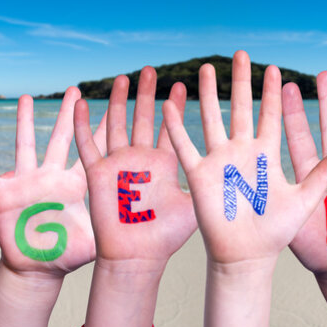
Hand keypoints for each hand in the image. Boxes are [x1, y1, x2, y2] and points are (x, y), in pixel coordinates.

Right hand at [0, 89, 104, 276]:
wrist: (36, 269)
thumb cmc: (66, 256)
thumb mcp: (91, 241)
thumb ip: (104, 228)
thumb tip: (128, 221)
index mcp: (73, 186)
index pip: (89, 153)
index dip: (99, 132)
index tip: (112, 108)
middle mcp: (50, 178)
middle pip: (60, 139)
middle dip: (66, 114)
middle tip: (74, 90)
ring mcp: (26, 184)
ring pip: (25, 146)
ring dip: (24, 123)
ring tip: (25, 98)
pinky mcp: (3, 196)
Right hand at [73, 67, 196, 326]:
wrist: (137, 258)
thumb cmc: (167, 238)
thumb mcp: (197, 205)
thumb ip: (214, 184)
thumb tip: (248, 172)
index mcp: (166, 164)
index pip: (171, 127)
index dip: (176, 106)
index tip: (183, 82)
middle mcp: (142, 160)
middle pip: (144, 118)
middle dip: (147, 94)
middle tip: (151, 69)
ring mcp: (120, 164)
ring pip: (118, 124)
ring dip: (119, 101)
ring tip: (123, 77)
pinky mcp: (99, 174)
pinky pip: (88, 145)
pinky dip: (84, 124)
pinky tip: (79, 102)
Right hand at [162, 50, 326, 326]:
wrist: (247, 256)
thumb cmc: (276, 232)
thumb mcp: (305, 200)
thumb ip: (323, 175)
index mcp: (266, 155)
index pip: (270, 115)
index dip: (272, 93)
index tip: (274, 69)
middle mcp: (242, 152)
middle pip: (240, 108)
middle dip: (240, 81)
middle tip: (240, 54)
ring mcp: (219, 161)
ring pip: (213, 119)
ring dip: (210, 94)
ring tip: (207, 69)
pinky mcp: (200, 176)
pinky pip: (185, 148)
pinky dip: (177, 128)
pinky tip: (170, 106)